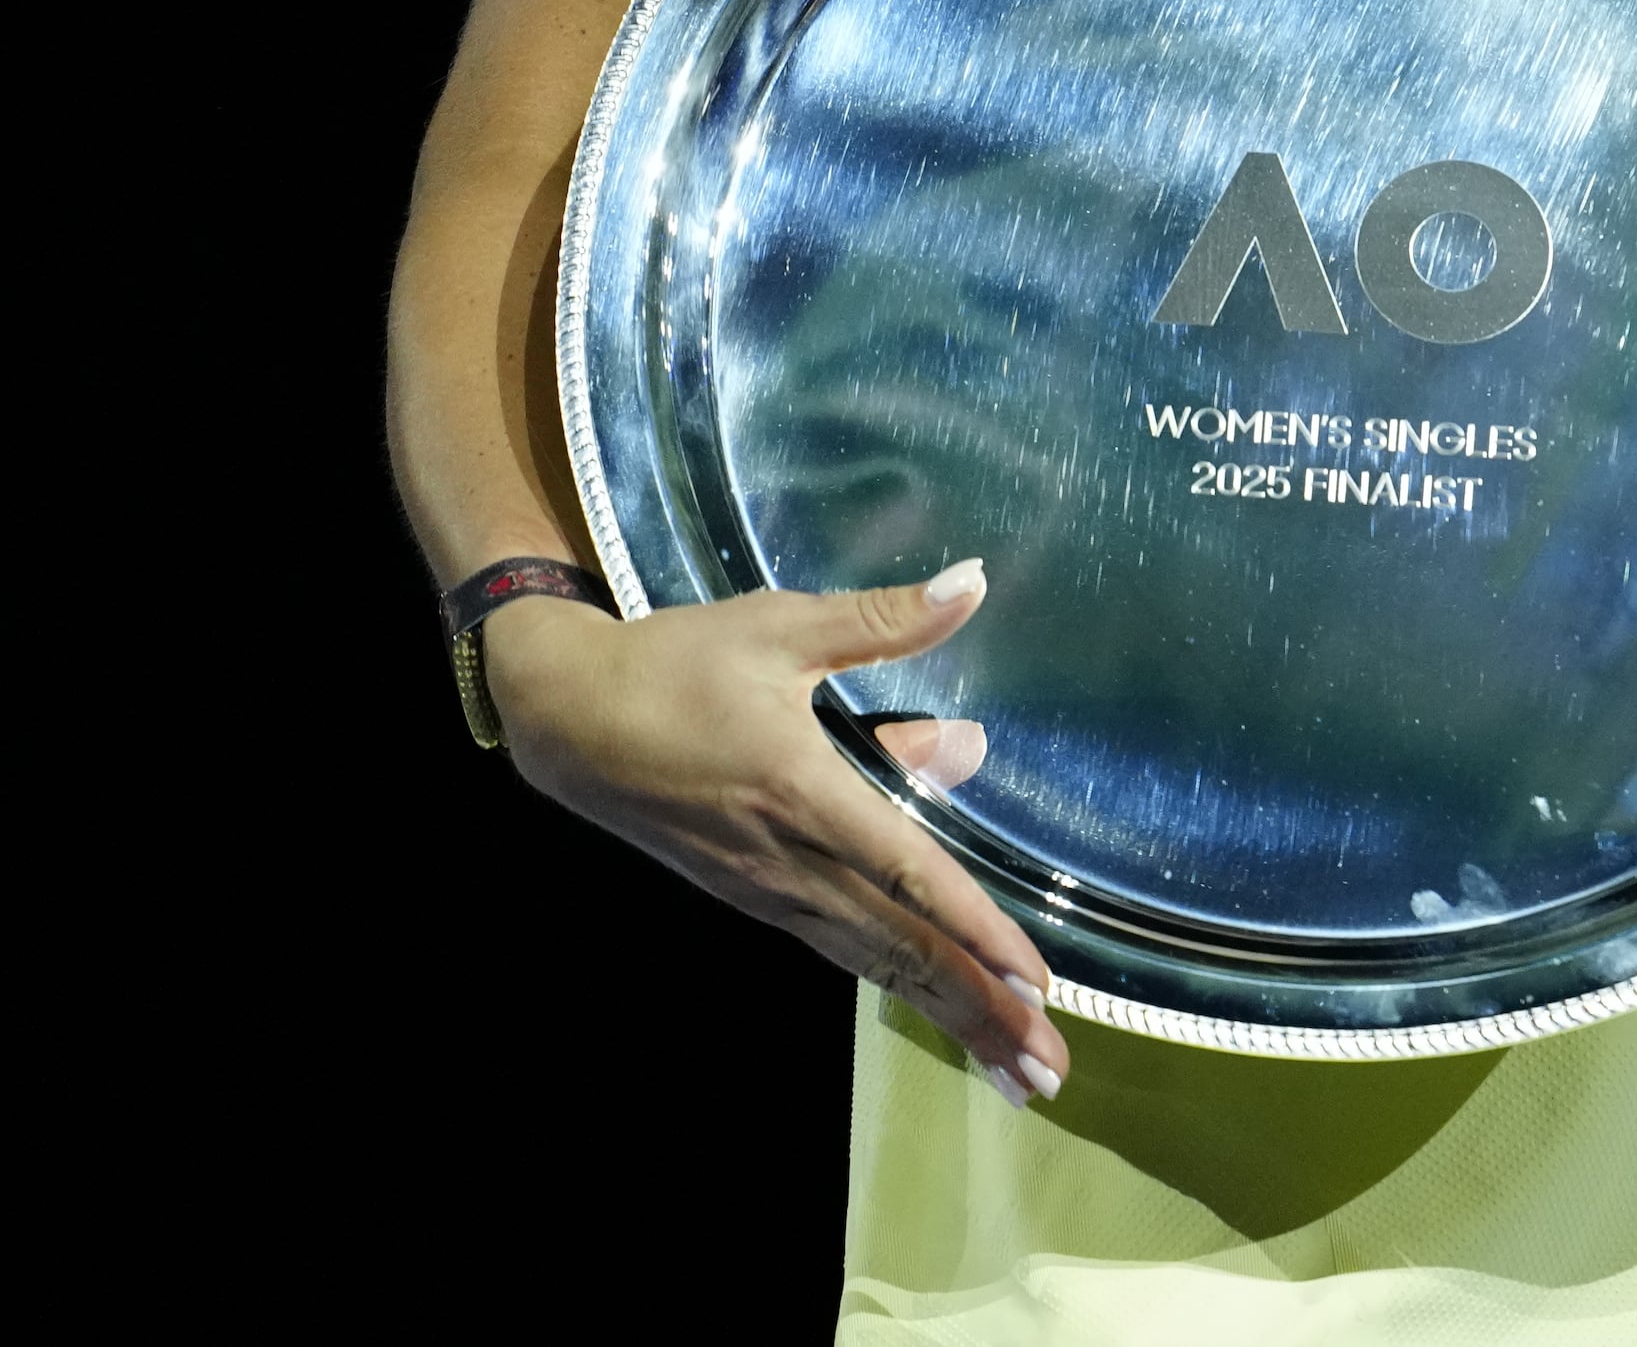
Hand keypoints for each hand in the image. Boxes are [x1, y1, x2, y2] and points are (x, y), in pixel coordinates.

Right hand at [486, 560, 1070, 1101]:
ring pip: (875, 963)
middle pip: (902, 948)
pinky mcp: (756, 897)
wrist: (567, 720)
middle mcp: (789, 861)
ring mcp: (769, 890)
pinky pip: (844, 950)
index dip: (974, 926)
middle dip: (979, 1010)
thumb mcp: (780, 625)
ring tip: (1015, 1068)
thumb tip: (973, 584)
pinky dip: (902, 986)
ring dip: (949, 1016)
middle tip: (1049, 1072)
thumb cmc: (678, 664)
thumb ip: (882, 620)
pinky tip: (944, 1011)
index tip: (1034, 976)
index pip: (908, 873)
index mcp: (803, 793)